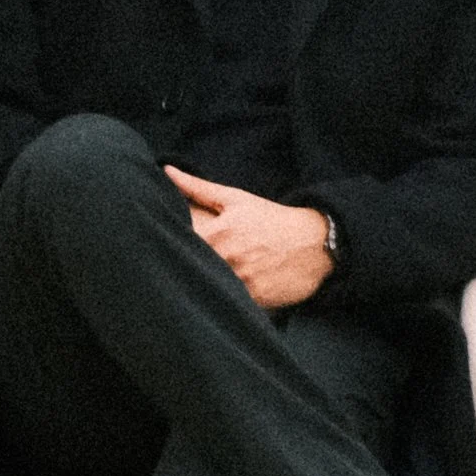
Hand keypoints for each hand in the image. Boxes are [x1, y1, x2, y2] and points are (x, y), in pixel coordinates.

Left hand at [164, 166, 333, 309]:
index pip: (179, 242)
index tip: (160, 245)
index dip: (166, 244)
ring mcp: (241, 280)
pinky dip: (223, 300)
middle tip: (171, 269)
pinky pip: (230, 304)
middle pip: (190, 268)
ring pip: (208, 288)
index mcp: (217, 232)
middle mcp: (227, 257)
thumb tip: (167, 172)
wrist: (315, 243)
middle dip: (182, 267)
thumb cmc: (271, 219)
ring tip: (198, 283)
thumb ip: (198, 188)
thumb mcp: (236, 199)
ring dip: (202, 285)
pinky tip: (220, 298)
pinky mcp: (254, 300)